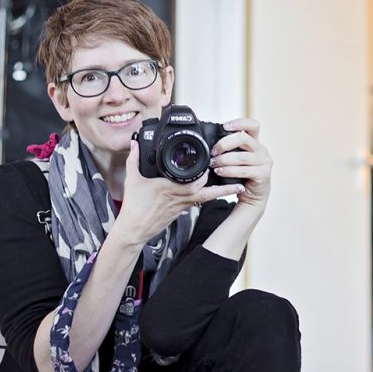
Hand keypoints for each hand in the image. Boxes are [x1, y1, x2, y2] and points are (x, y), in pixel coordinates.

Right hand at [111, 141, 241, 245]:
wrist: (135, 230)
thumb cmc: (135, 207)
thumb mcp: (133, 179)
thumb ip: (134, 158)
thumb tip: (135, 142)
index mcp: (172, 188)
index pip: (196, 179)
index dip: (208, 170)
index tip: (216, 160)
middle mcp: (182, 197)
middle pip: (209, 189)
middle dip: (222, 180)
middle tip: (236, 170)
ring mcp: (184, 205)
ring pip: (209, 198)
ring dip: (223, 192)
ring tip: (239, 186)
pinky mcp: (183, 211)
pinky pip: (201, 202)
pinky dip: (210, 196)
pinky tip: (217, 191)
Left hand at [210, 118, 272, 211]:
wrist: (252, 196)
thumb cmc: (241, 175)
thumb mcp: (236, 158)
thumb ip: (230, 149)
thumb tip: (209, 141)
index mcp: (255, 143)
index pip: (253, 125)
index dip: (239, 123)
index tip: (224, 127)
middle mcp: (262, 150)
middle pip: (244, 138)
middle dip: (225, 143)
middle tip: (214, 151)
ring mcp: (265, 162)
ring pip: (242, 156)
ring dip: (224, 160)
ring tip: (213, 164)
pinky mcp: (263, 175)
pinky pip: (244, 171)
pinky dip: (229, 171)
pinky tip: (220, 172)